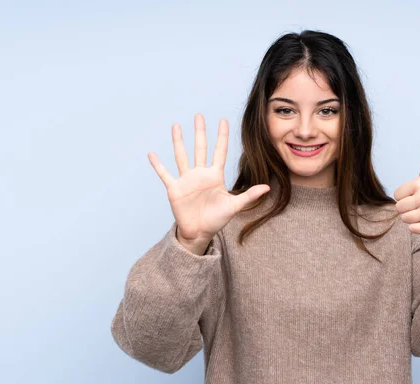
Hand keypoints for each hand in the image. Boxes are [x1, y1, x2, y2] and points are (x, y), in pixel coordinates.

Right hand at [148, 114, 270, 241]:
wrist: (200, 233)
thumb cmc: (217, 219)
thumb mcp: (234, 206)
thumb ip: (249, 195)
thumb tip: (268, 187)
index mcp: (215, 176)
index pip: (220, 151)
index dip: (222, 136)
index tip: (223, 120)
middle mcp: (200, 174)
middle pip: (200, 148)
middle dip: (200, 132)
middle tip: (199, 115)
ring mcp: (187, 180)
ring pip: (182, 156)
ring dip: (179, 141)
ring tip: (176, 126)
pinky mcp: (175, 188)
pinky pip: (165, 174)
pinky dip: (158, 165)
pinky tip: (152, 154)